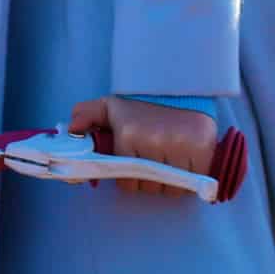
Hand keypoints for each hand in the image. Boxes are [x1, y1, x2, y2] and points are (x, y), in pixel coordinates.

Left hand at [66, 95, 218, 199]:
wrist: (177, 85)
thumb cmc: (140, 103)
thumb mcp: (109, 106)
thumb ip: (84, 116)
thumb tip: (70, 131)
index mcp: (129, 135)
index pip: (128, 183)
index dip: (131, 176)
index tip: (135, 162)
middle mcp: (154, 143)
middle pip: (151, 187)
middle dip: (150, 179)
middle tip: (153, 159)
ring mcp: (181, 147)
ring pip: (173, 188)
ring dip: (171, 181)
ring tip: (169, 160)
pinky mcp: (204, 149)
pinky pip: (194, 182)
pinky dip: (191, 178)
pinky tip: (185, 162)